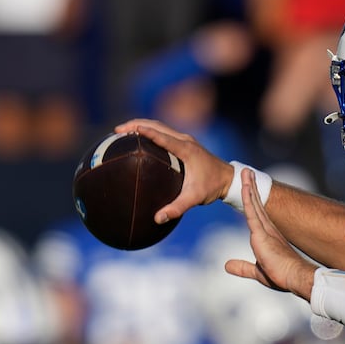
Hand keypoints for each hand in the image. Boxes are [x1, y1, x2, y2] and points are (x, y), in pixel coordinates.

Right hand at [114, 119, 233, 223]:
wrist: (228, 179)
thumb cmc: (212, 187)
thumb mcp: (195, 198)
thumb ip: (177, 207)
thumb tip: (158, 218)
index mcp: (186, 149)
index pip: (162, 136)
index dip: (144, 131)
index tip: (126, 130)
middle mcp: (185, 140)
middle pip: (157, 125)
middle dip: (136, 124)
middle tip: (117, 130)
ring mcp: (185, 140)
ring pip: (160, 126)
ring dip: (142, 125)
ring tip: (122, 132)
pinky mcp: (185, 143)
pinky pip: (164, 132)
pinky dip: (150, 131)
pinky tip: (139, 140)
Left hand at [225, 168, 316, 298]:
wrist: (294, 277)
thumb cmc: (281, 275)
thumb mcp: (257, 271)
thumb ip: (242, 267)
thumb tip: (226, 265)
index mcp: (267, 236)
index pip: (257, 214)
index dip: (253, 200)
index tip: (249, 187)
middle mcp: (268, 229)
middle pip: (256, 203)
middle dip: (251, 187)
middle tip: (247, 172)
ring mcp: (266, 230)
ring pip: (254, 204)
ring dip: (249, 186)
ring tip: (245, 172)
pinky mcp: (262, 234)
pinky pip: (252, 212)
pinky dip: (249, 198)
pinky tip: (246, 187)